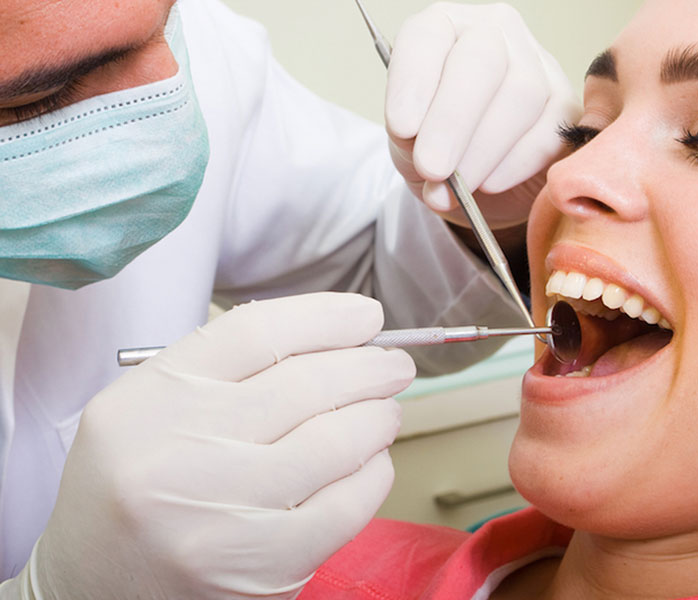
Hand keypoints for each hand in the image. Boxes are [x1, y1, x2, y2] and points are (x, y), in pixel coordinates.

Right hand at [4, 293, 413, 599]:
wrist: (92, 583)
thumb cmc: (132, 485)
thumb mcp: (150, 407)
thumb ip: (225, 370)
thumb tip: (332, 342)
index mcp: (152, 399)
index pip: (257, 333)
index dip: (326, 316)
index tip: (365, 316)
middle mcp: (182, 452)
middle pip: (306, 384)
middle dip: (369, 366)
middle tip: (393, 364)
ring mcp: (222, 515)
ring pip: (335, 443)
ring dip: (378, 417)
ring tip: (386, 410)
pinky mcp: (260, 566)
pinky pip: (344, 508)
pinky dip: (373, 476)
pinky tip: (373, 461)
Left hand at [385, 2, 580, 229]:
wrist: (473, 178)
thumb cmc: (434, 146)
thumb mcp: (408, 140)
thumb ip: (412, 141)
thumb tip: (435, 164)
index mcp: (444, 28)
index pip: (427, 35)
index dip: (413, 82)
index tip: (402, 128)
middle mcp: (494, 32)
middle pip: (481, 61)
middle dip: (452, 121)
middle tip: (432, 168)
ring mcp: (538, 64)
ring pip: (521, 95)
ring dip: (482, 151)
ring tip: (456, 188)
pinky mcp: (566, 106)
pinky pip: (548, 131)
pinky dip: (515, 164)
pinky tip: (489, 183)